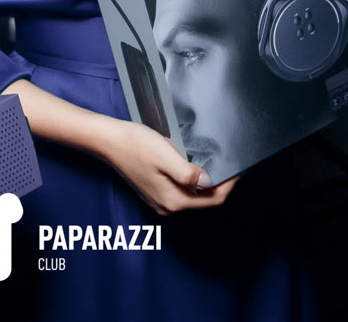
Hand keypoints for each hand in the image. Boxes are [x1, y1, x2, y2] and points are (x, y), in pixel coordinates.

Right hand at [95, 117, 237, 214]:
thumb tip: (209, 183)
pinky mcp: (155, 192)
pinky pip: (181, 192)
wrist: (108, 141)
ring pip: (193, 197)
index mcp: (173, 200)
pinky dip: (193, 183)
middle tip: (232, 166)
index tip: (240, 169)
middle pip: (204, 201)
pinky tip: (196, 167)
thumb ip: (188, 174)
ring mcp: (160, 201)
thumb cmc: (135, 144)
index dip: (229, 185)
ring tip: (217, 165)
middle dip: (220, 185)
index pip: (212, 200)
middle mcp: (167, 206)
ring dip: (206, 184)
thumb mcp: (166, 156)